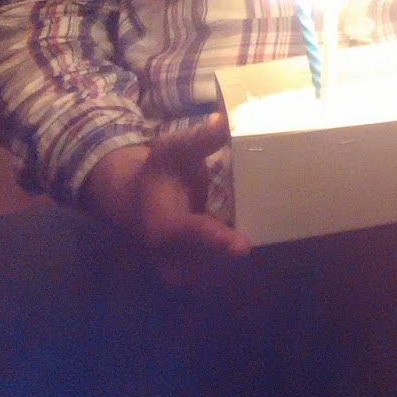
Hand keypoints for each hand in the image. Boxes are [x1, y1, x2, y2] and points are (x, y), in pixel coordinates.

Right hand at [83, 113, 251, 285]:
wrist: (135, 201)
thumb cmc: (158, 173)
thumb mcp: (172, 151)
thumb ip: (198, 139)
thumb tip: (221, 120)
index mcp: (162, 227)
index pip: (192, 235)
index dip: (216, 240)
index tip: (242, 246)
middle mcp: (169, 257)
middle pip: (212, 262)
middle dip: (234, 251)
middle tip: (261, 232)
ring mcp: (180, 272)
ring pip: (218, 274)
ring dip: (238, 260)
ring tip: (259, 237)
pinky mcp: (193, 277)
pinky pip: (219, 277)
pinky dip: (234, 264)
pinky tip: (248, 243)